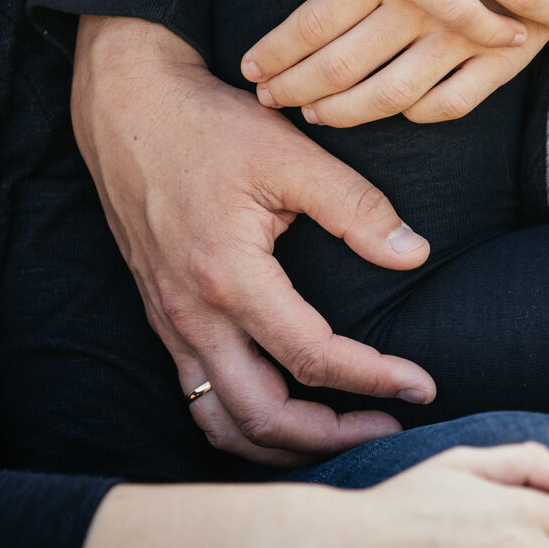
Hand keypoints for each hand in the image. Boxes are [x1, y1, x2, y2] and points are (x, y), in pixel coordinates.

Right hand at [71, 17, 435, 464]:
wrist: (127, 105)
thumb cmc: (209, 124)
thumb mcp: (291, 154)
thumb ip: (356, 207)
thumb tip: (413, 253)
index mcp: (229, 276)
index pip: (313, 356)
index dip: (374, 378)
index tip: (421, 386)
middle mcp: (192, 312)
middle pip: (261, 414)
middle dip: (331, 437)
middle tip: (389, 428)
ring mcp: (171, 320)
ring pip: (221, 420)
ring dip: (283, 443)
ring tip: (343, 435)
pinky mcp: (163, 316)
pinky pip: (199, 395)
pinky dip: (245, 421)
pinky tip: (287, 411)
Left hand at [241, 0, 548, 125]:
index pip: (312, 24)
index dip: (279, 55)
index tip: (253, 74)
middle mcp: (417, 1)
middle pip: (340, 65)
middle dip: (298, 89)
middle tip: (270, 103)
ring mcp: (461, 32)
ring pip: (391, 93)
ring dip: (349, 112)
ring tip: (320, 116)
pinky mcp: (504, 53)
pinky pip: (453, 102)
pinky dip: (421, 112)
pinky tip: (402, 112)